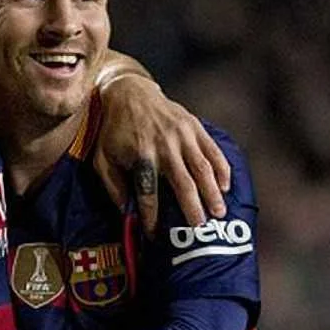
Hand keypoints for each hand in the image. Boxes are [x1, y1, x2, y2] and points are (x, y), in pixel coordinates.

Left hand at [95, 75, 230, 231]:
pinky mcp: (194, 126)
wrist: (129, 92)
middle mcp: (163, 145)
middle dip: (191, 207)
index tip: (155, 236)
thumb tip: (125, 213)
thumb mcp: (102, 157)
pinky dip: (221, 168)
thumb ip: (112, 186)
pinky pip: (212, 150)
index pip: (148, 193)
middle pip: (181, 182)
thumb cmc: (114, 131)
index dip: (152, 217)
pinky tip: (226, 187)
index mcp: (139, 155)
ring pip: (201, 167)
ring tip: (219, 213)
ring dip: (212, 192)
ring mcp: (181, 135)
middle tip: (200, 228)